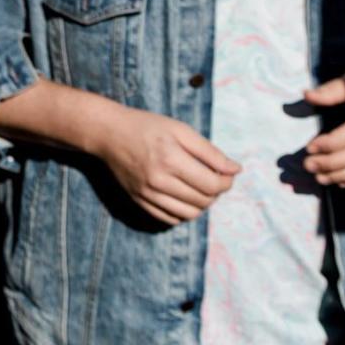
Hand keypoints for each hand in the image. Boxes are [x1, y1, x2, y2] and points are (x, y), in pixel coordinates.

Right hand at [91, 107, 240, 225]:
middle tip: (214, 178)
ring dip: (202, 204)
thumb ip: (209, 151)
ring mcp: (147, 194)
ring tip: (200, 188)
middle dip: (216, 192)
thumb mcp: (180, 129)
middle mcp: (158, 181)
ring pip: (189, 214)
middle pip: (203, 201)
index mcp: (171, 159)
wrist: (109, 133)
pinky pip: (170, 219)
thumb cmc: (147, 126)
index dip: (227, 181)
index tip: (228, 173)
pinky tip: (184, 196)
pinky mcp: (139, 201)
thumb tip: (235, 170)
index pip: (212, 185)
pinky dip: (183, 212)